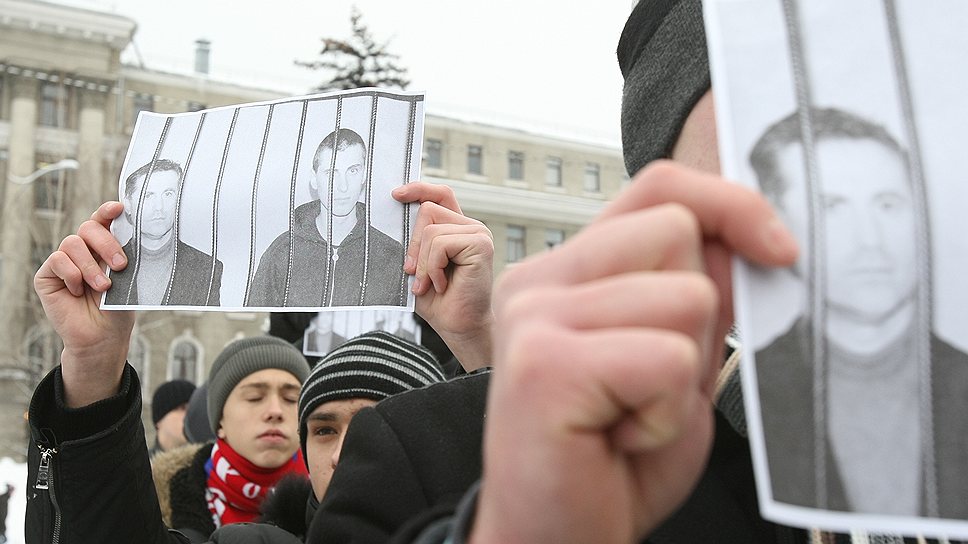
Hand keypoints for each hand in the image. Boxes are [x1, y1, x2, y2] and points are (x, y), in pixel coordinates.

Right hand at [34, 201, 135, 407]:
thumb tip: (134, 236)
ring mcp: (64, 261)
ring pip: (73, 243)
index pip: (103, 221)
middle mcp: (83, 250)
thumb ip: (126, 257)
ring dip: (91, 266)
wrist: (102, 337)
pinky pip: (58, 260)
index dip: (108, 211)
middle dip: (106, 243)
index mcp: (104, 247)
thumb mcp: (128, 280)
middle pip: (89, 228)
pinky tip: (79, 291)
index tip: (119, 208)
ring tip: (103, 287)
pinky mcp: (48, 275)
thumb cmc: (118, 308)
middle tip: (120, 265)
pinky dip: (72, 275)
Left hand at [392, 182, 494, 370]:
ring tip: (431, 284)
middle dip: (413, 244)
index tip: (396, 194)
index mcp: (456, 228)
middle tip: (413, 273)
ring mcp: (478, 233)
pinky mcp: (480, 244)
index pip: (440, 195)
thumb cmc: (439, 301)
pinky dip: (433, 268)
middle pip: (427, 210)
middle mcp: (470, 226)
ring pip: (431, 230)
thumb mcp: (417, 265)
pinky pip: (440, 244)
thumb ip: (413, 242)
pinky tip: (443, 284)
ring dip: (423, 263)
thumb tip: (391, 221)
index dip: (419, 189)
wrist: (458, 326)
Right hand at [470, 161, 797, 543]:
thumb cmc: (609, 459)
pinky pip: (665, 358)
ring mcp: (535, 317)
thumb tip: (745, 239)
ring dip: (682, 373)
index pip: (658, 187)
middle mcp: (539, 281)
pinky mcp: (546, 364)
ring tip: (634, 411)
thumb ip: (695, 295)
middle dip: (700, 315)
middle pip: (678, 230)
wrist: (554, 538)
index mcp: (566, 272)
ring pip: (686, 296)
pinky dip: (666, 412)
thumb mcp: (672, 362)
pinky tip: (623, 434)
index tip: (776, 250)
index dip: (728, 203)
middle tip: (654, 380)